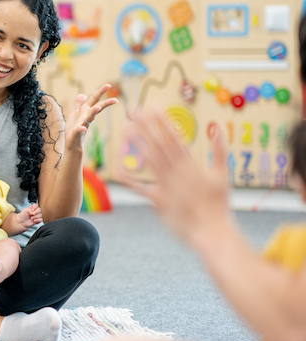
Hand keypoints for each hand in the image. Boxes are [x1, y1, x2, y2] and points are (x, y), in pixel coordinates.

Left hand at [18, 203, 42, 227]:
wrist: (22, 222)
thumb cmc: (23, 216)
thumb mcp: (25, 210)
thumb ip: (29, 209)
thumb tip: (33, 212)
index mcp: (32, 208)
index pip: (36, 205)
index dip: (35, 207)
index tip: (32, 210)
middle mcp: (35, 211)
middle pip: (39, 209)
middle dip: (36, 212)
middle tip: (32, 214)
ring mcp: (37, 216)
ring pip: (40, 215)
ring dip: (35, 217)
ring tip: (31, 218)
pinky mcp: (38, 220)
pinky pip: (41, 219)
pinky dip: (37, 220)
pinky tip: (34, 220)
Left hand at [65, 84, 117, 148]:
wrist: (72, 144)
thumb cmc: (74, 129)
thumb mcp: (75, 114)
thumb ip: (78, 104)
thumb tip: (82, 94)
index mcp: (85, 111)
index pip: (94, 100)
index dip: (100, 92)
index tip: (108, 85)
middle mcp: (86, 117)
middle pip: (97, 108)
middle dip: (105, 104)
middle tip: (115, 100)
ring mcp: (83, 125)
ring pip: (89, 117)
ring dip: (93, 112)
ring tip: (97, 107)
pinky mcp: (77, 133)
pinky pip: (79, 130)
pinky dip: (81, 129)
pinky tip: (82, 128)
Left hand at [121, 109, 231, 249]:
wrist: (212, 232)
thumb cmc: (219, 205)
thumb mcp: (223, 175)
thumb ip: (219, 150)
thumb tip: (216, 127)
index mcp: (192, 165)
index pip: (174, 137)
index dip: (162, 121)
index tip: (153, 108)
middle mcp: (177, 172)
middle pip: (158, 145)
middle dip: (146, 126)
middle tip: (134, 111)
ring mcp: (166, 186)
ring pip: (149, 160)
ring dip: (137, 143)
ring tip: (126, 128)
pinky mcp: (158, 201)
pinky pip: (140, 188)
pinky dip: (129, 178)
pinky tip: (118, 167)